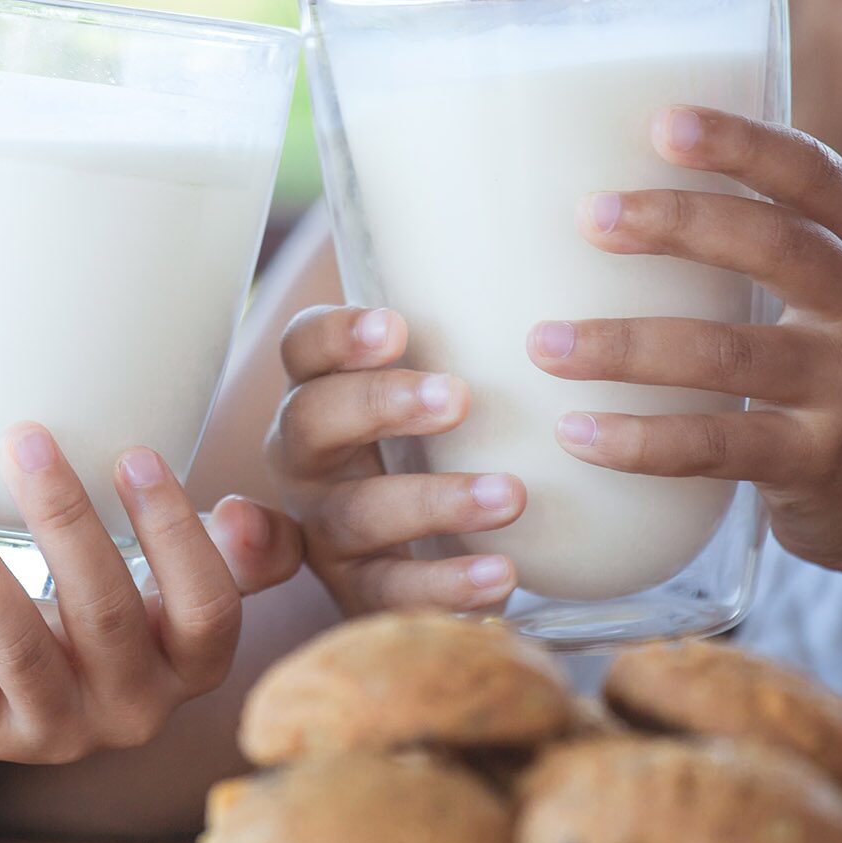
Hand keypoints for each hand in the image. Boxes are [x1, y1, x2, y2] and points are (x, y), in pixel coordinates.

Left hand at [0, 424, 303, 762]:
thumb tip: (248, 517)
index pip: (207, 609)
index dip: (175, 533)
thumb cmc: (92, 606)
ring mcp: (51, 730)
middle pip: (105, 617)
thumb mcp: (166, 585)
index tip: (133, 454)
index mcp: (188, 665)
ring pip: (15, 644)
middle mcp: (131, 710)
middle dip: (64, 521)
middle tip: (25, 438)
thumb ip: (230, 553)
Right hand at [264, 307, 525, 614]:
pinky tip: (504, 573)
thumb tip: (538, 248)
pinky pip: (392, 593)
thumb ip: (451, 338)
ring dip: (434, 501)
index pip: (303, 350)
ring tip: (510, 495)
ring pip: (358, 514)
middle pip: (313, 421)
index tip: (398, 327)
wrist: (414, 559)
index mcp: (315, 394)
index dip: (339, 336)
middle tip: (458, 397)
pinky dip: (446, 585)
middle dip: (381, 404)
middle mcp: (305, 461)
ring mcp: (326, 532)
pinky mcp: (357, 594)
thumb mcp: (423, 392)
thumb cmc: (428, 447)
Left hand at [529, 105, 841, 572]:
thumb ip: (750, 232)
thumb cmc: (828, 348)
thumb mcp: (825, 278)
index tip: (663, 121)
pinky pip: (716, 447)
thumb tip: (595, 172)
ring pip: (729, 357)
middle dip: (678, 225)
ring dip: (626, 347)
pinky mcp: (816, 462)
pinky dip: (640, 439)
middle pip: (774, 248)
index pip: (812, 174)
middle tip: (589, 215)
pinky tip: (574, 431)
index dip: (742, 144)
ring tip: (543, 343)